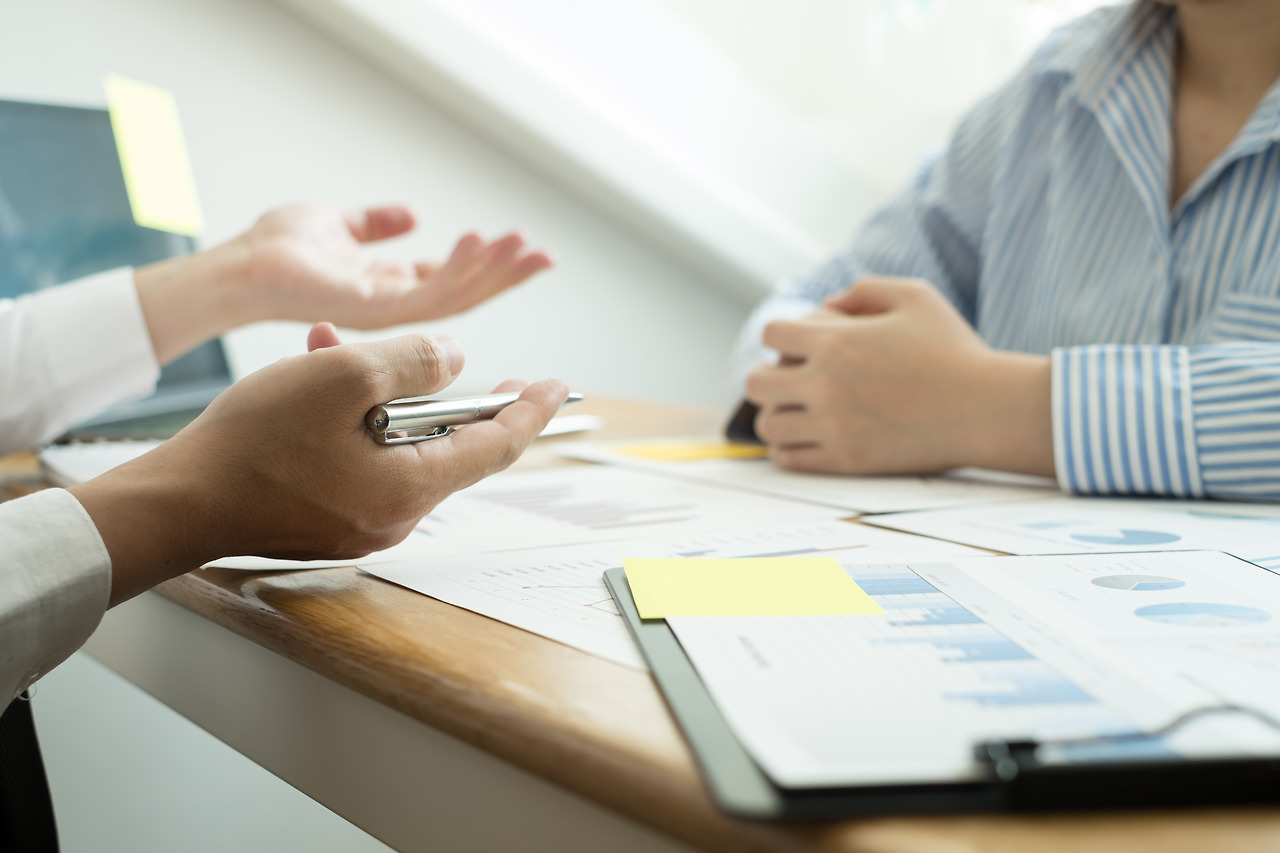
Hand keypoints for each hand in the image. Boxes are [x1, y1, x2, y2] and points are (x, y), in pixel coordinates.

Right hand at [70, 324, 567, 604]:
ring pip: (393, 444)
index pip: (496, 446)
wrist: (177, 504)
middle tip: (432, 353)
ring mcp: (362, 525)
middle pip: (440, 441)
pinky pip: (362, 461)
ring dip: (374, 395)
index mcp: (412, 488)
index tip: (556, 383)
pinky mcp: (331, 523)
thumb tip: (452, 359)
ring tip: (329, 352)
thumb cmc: (254, 443)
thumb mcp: (342, 377)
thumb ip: (413, 361)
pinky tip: (313, 385)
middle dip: (424, 385)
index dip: (529, 410)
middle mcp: (396, 516)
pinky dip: (350, 422)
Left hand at [135, 203, 552, 362]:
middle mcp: (394, 306)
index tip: (522, 247)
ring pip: (456, 297)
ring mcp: (387, 313)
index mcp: (389, 288)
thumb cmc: (275, 249)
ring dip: (493, 271)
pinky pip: (429, 294)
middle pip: (465, 293)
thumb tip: (414, 214)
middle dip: (506, 275)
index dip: (488, 266)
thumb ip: (375, 223)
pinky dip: (458, 268)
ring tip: (524, 247)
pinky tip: (479, 242)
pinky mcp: (376, 311)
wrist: (243, 268)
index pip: (451, 280)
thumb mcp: (337, 224)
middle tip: (545, 256)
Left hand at [744, 277, 1052, 476]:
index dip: (782, 336)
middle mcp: (825, 386)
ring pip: (768, 426)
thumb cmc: (955, 351)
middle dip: (770, 377)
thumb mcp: (915, 296)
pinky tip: (806, 437)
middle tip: (792, 381)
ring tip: (800, 411)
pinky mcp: (847, 460)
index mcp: (836, 342)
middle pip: (756, 384)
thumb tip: (826, 305)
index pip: (771, 335)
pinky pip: (789, 460)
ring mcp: (833, 427)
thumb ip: (863, 290)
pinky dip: (788, 449)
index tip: (800, 345)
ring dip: (778, 415)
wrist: (987, 409)